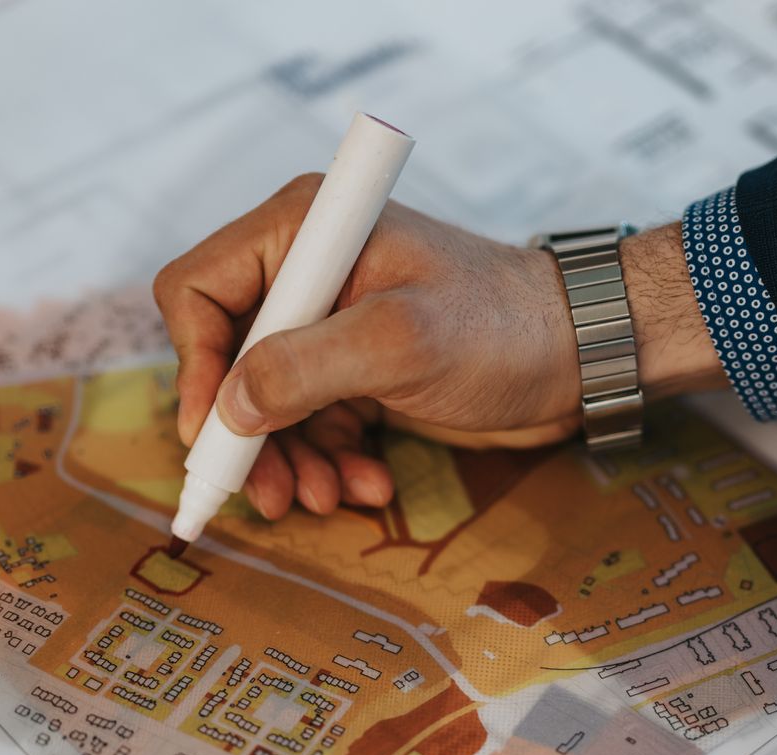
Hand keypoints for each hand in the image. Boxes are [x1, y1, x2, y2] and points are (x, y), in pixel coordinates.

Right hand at [153, 175, 720, 519]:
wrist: (582, 356)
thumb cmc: (503, 329)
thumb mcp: (400, 345)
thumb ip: (304, 369)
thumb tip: (228, 408)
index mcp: (305, 233)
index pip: (199, 291)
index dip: (194, 365)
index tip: (214, 434)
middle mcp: (308, 272)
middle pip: (227, 360)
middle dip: (246, 435)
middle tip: (268, 497)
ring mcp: (332, 324)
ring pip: (266, 406)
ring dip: (290, 462)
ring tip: (330, 500)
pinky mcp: (358, 371)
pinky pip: (313, 426)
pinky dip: (331, 464)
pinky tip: (369, 487)